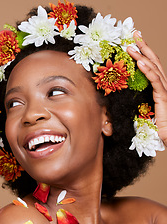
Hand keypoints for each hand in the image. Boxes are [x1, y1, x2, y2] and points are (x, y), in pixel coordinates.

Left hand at [127, 31, 166, 145]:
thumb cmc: (150, 129)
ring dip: (143, 56)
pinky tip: (141, 63)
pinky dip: (149, 71)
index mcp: (154, 89)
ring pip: (154, 70)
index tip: (132, 42)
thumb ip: (127, 103)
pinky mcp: (164, 100)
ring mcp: (164, 92)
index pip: (149, 67)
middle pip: (153, 63)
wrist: (164, 140)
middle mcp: (161, 87)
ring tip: (132, 46)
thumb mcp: (135, 112)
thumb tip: (110, 96)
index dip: (142, 53)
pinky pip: (156, 83)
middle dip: (143, 47)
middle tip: (134, 34)